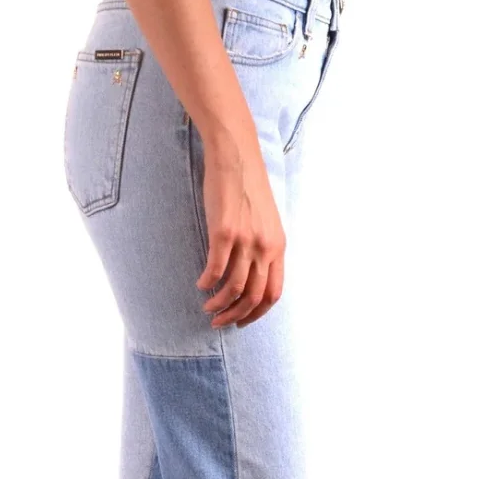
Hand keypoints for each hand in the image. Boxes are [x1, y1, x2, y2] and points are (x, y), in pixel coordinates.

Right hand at [197, 130, 285, 328]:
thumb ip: (263, 248)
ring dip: (219, 305)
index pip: (273, 294)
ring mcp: (246, 240)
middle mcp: (265, 247)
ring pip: (234, 289)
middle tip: (219, 322)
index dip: (257, 314)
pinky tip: (200, 285)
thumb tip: (251, 275)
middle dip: (235, 316)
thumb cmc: (247, 187)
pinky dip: (207, 283)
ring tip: (207, 309)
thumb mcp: (266, 221)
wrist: (236, 156)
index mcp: (278, 247)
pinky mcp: (224, 232)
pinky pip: (215, 270)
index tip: (242, 321)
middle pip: (253, 297)